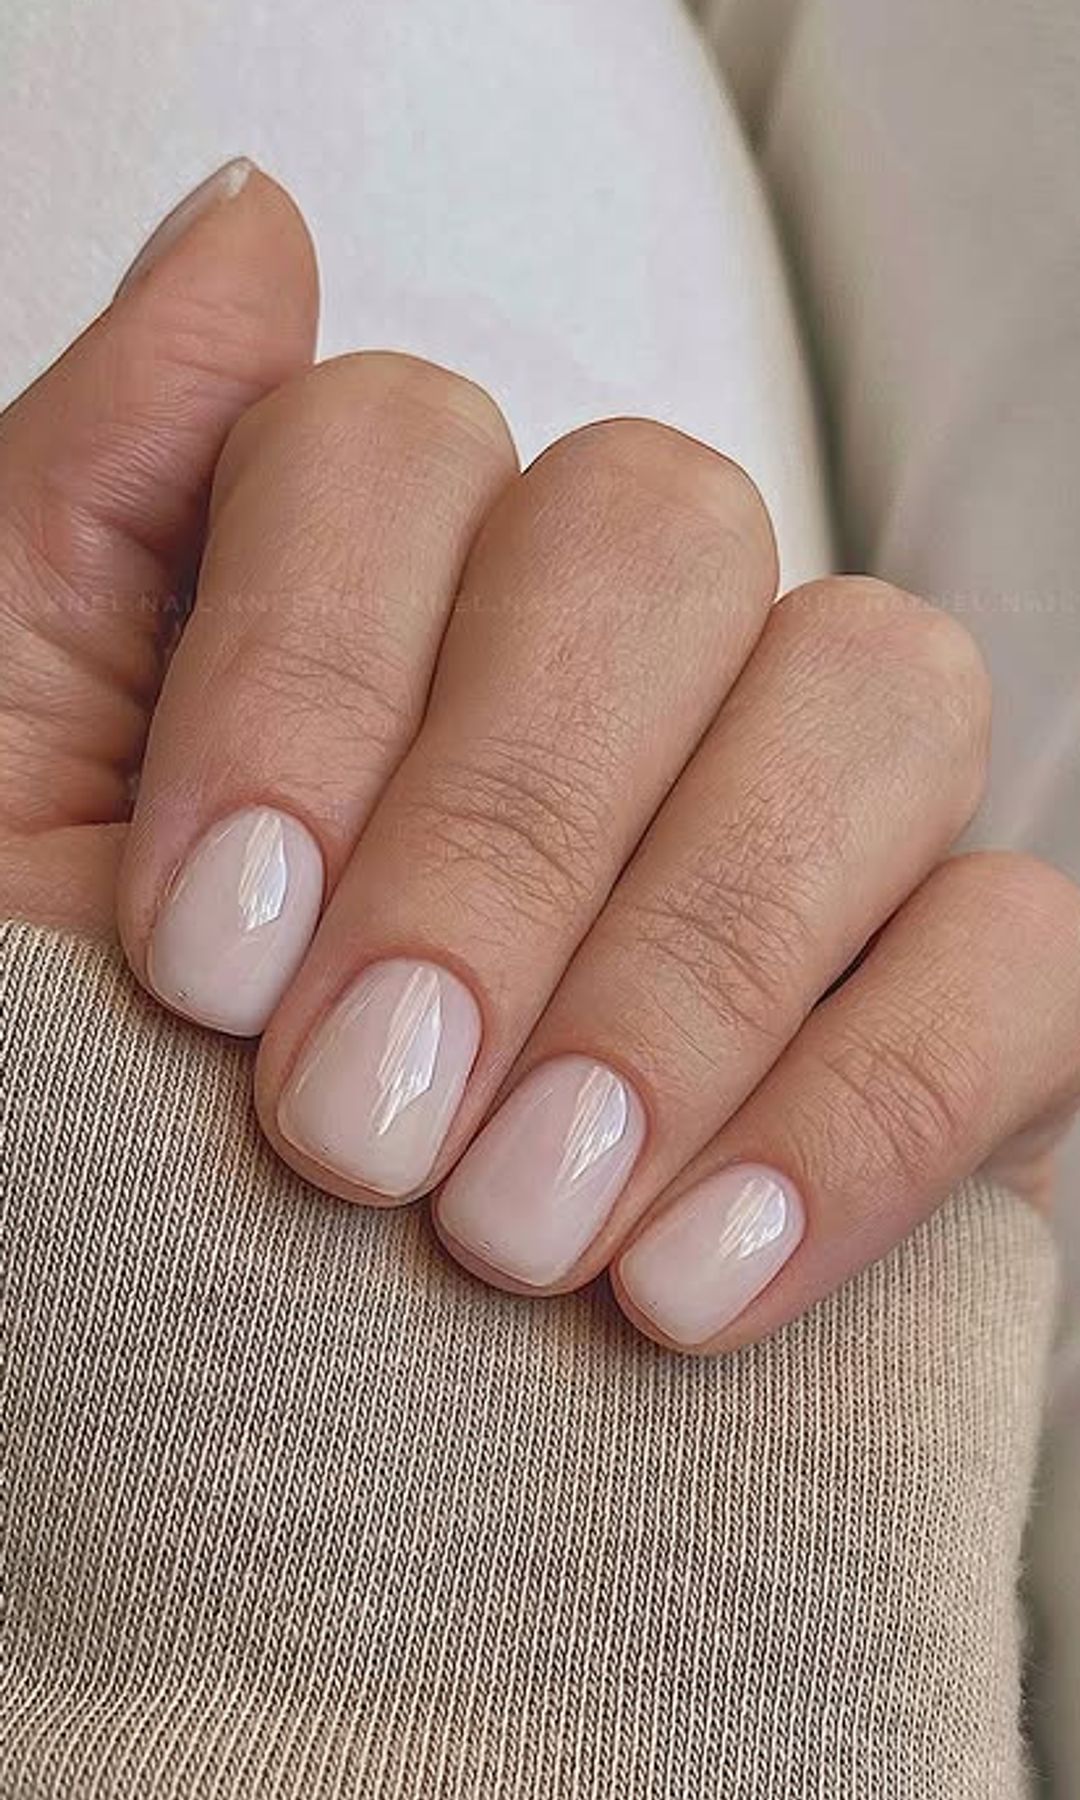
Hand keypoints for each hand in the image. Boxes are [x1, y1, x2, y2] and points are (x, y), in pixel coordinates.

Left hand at [3, 165, 1078, 1352]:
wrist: (203, 1414)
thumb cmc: (78, 1092)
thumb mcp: (4, 793)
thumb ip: (94, 501)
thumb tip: (255, 224)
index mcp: (385, 576)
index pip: (397, 444)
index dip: (307, 679)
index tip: (207, 962)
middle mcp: (620, 652)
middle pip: (664, 535)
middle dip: (506, 837)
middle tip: (363, 1123)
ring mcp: (807, 808)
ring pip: (883, 694)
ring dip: (692, 966)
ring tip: (519, 1230)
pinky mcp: (951, 1000)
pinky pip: (1023, 957)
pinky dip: (870, 1107)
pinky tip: (689, 1285)